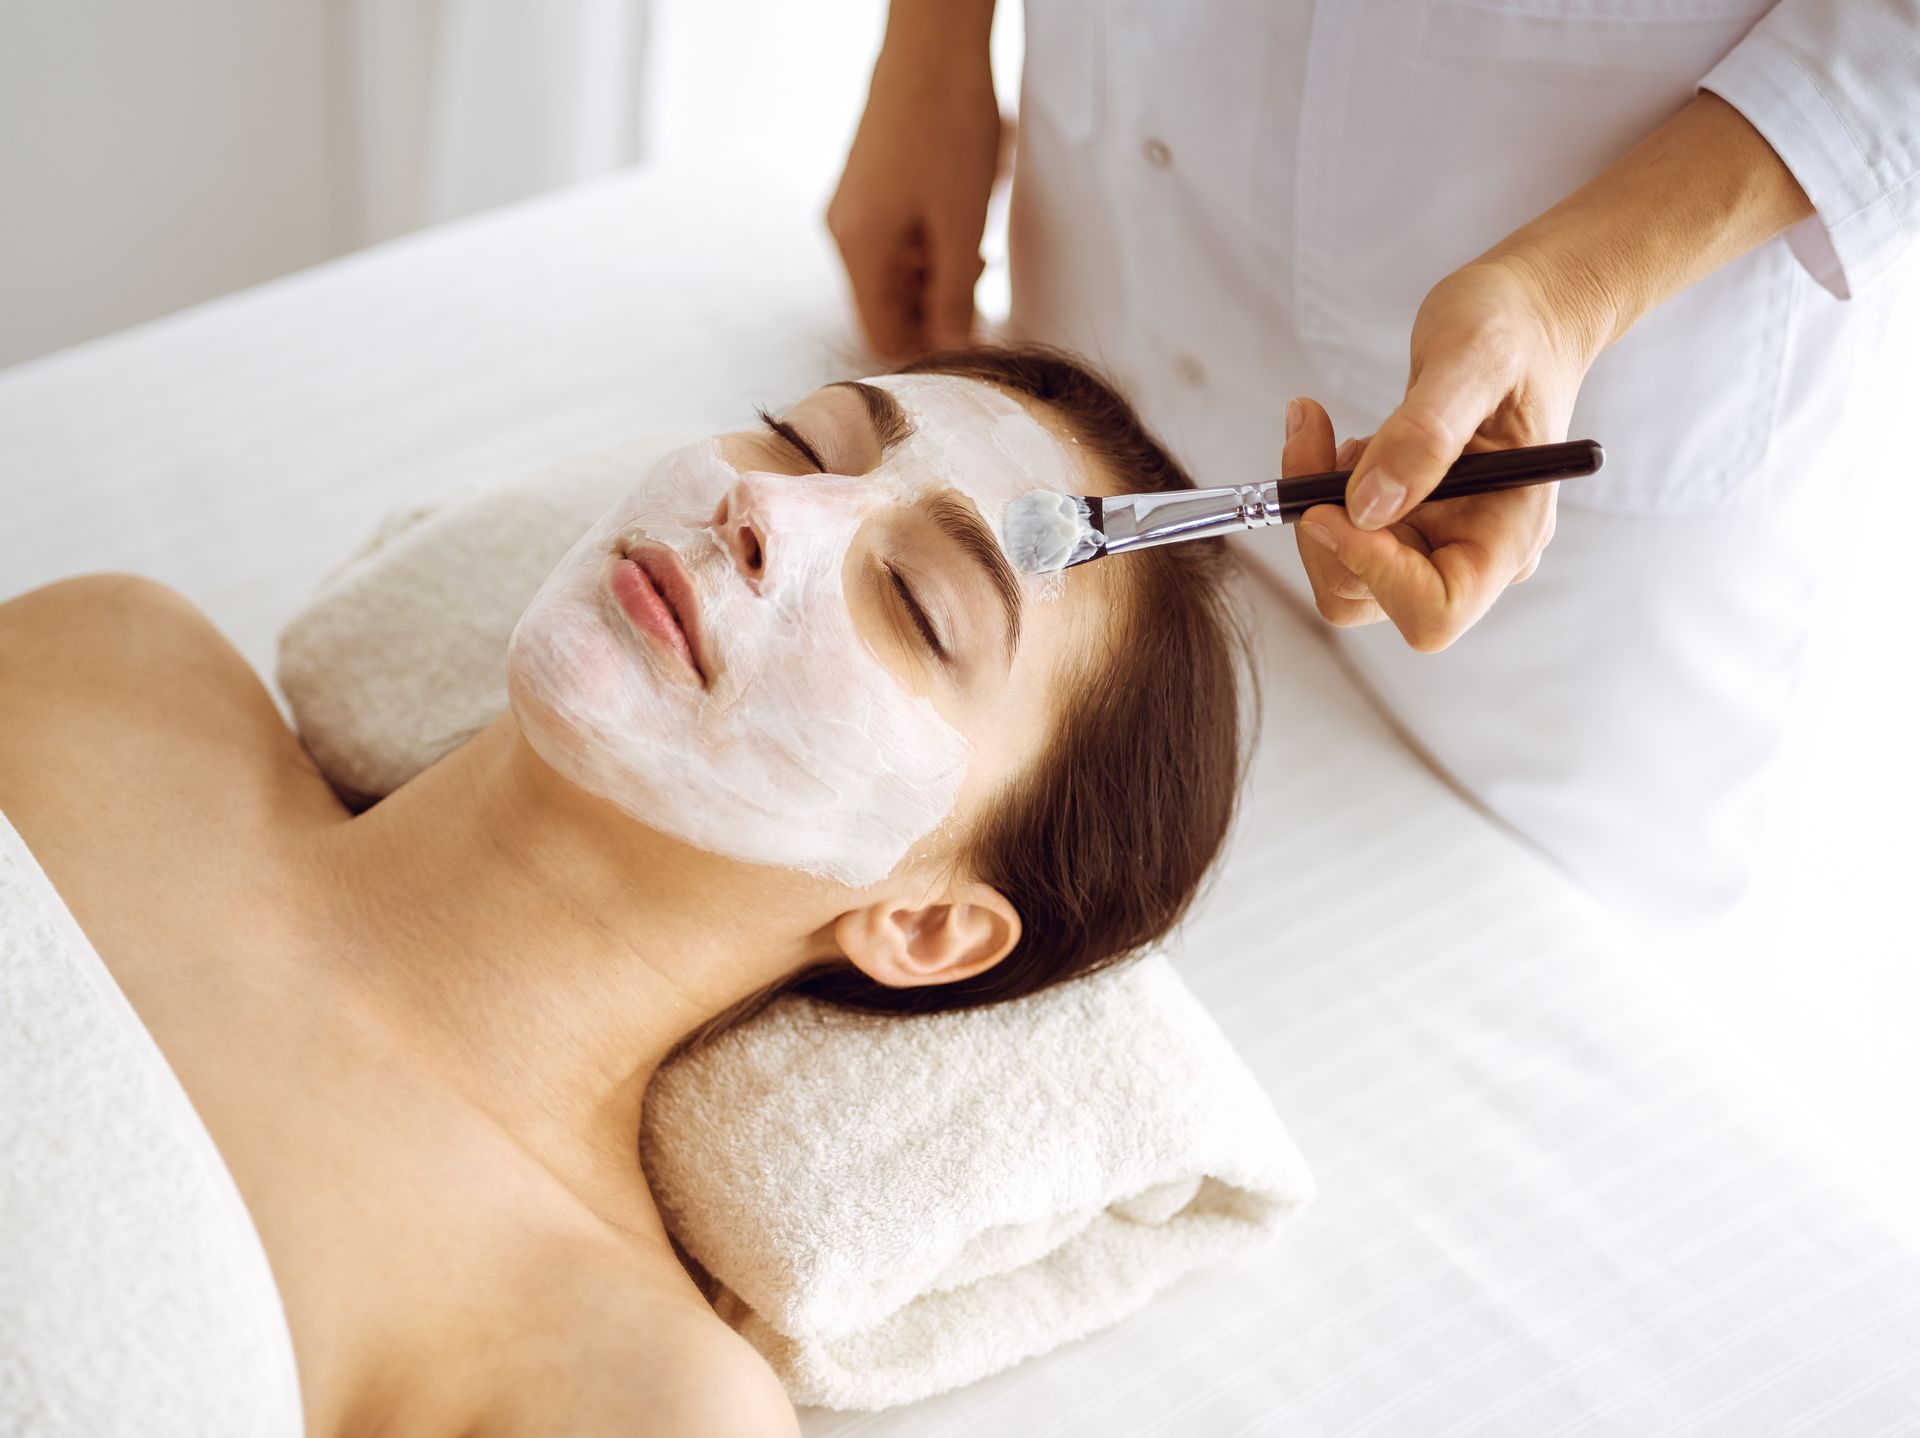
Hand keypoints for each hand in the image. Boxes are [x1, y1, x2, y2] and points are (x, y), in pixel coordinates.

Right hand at [827, 39, 1003, 360]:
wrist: (933, 46)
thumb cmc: (947, 128)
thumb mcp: (961, 227)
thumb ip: (954, 297)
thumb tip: (952, 348)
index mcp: (858, 249)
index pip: (879, 335)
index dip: (924, 348)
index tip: (969, 339)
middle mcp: (843, 232)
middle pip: (885, 304)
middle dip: (933, 307)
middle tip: (981, 285)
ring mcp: (851, 207)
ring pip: (892, 270)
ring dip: (934, 274)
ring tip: (975, 247)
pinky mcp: (866, 185)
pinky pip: (893, 238)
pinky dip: (926, 244)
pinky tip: (958, 221)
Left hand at [1287, 257, 1608, 651]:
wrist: (1524, 316)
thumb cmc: (1513, 327)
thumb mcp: (1474, 357)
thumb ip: (1425, 432)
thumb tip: (1367, 506)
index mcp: (1509, 534)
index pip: (1436, 611)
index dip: (1374, 572)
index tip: (1332, 505)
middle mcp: (1473, 552)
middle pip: (1369, 595)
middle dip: (1325, 526)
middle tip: (1313, 440)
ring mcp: (1438, 542)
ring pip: (1343, 569)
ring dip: (1320, 505)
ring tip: (1345, 437)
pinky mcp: (1408, 524)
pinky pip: (1344, 536)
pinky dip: (1324, 492)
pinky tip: (1351, 442)